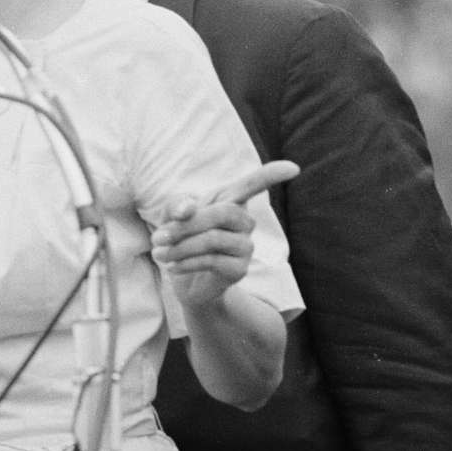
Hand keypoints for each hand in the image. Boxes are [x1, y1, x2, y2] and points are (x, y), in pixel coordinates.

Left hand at [152, 161, 299, 306]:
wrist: (186, 282)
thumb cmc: (182, 241)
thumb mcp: (172, 217)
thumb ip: (177, 206)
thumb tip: (187, 209)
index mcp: (231, 201)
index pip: (253, 184)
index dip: (271, 175)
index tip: (293, 167)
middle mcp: (244, 221)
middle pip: (223, 212)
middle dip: (187, 224)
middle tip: (159, 236)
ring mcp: (246, 246)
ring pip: (213, 239)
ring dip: (180, 247)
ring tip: (159, 253)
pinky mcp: (239, 270)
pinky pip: (212, 261)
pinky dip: (185, 262)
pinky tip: (171, 267)